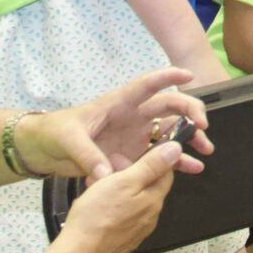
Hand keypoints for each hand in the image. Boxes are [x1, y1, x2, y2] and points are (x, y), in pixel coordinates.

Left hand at [24, 68, 213, 182]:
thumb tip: (107, 176)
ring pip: (170, 132)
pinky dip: (176, 162)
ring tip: (206, 149)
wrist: (45, 151)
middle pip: (169, 107)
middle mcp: (133, 117)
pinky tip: (192, 169)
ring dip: (189, 138)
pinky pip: (159, 157)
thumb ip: (88, 156)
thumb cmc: (56, 132)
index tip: (190, 76)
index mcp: (119, 103)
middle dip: (190, 112)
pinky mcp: (133, 156)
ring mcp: (135, 136)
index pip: (148, 85)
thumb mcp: (69, 140)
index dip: (168, 77)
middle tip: (203, 125)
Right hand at [50, 137, 187, 252]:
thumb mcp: (124, 181)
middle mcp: (149, 217)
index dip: (148, 159)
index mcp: (153, 200)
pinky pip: (123, 216)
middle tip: (108, 169)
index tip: (129, 157)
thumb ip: (151, 166)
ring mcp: (136, 230)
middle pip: (147, 186)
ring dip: (119, 189)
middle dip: (130, 174)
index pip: (165, 172)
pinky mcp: (122, 239)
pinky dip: (113, 206)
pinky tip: (98, 205)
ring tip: (98, 185)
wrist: (78, 252)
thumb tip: (175, 150)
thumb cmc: (96, 218)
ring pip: (133, 201)